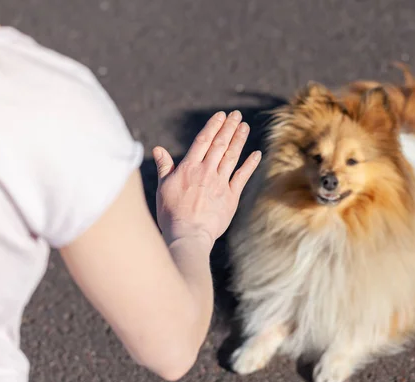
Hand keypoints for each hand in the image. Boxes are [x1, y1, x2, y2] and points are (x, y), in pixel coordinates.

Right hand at [153, 110, 260, 245]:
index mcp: (189, 168)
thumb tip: (158, 149)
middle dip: (229, 127)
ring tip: (245, 126)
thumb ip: (164, 167)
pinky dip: (250, 164)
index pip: (203, 140)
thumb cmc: (171, 214)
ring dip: (239, 140)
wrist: (188, 234)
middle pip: (220, 144)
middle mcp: (206, 171)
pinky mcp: (231, 196)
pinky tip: (256, 153)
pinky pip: (242, 176)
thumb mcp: (162, 188)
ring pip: (232, 156)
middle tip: (236, 115)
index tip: (221, 115)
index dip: (213, 126)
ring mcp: (220, 183)